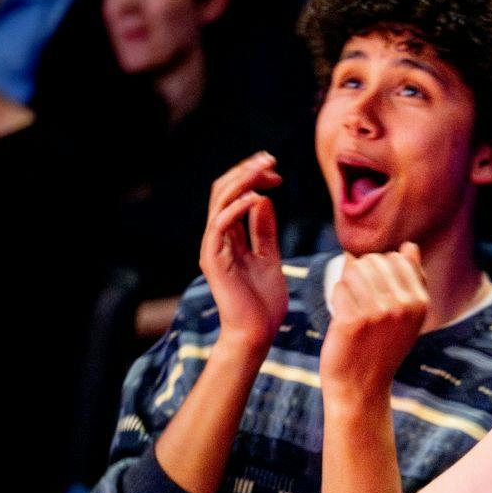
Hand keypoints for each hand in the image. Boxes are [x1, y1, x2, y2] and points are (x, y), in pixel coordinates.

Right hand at [201, 151, 288, 348]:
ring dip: (242, 181)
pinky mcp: (214, 260)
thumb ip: (264, 230)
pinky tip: (256, 197)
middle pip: (223, 192)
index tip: (278, 172)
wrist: (256, 334)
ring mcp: (213, 248)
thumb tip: (264, 200)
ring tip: (264, 169)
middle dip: (246, 171)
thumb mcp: (270, 258)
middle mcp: (217, 239)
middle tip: (270, 158)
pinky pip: (220, 226)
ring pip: (219, 202)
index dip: (253, 179)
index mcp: (229, 237)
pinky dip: (236, 208)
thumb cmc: (264, 302)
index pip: (234, 196)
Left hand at [320, 243, 428, 407]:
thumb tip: (410, 246)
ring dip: (348, 286)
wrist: (362, 387)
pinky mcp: (353, 321)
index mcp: (420, 302)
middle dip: (362, 275)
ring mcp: (378, 313)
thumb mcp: (407, 315)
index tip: (377, 295)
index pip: (395, 258)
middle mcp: (403, 305)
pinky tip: (344, 319)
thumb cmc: (381, 347)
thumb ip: (411, 279)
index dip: (379, 271)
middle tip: (362, 303)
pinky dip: (337, 300)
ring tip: (354, 308)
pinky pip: (339, 287)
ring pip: (353, 270)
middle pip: (372, 261)